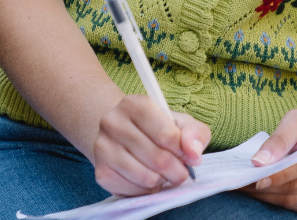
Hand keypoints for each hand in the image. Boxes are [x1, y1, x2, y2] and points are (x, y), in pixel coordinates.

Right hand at [92, 94, 211, 195]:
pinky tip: (147, 178)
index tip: (187, 155)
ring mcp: (102, 147)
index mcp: (134, 104)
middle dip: (177, 171)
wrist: (124, 136)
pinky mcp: (101, 172)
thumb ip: (195, 133)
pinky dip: (147, 190)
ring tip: (163, 173)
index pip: (167, 135)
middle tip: (180, 171)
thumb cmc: (157, 129)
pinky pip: (134, 191)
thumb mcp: (181, 123)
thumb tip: (193, 154)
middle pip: (158, 159)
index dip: (183, 151)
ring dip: (162, 181)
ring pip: (146, 177)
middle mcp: (112, 122)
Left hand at [238, 109, 296, 211]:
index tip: (257, 176)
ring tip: (245, 186)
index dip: (280, 173)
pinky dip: (272, 199)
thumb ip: (280, 138)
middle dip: (268, 185)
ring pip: (293, 198)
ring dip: (266, 194)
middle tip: (242, 182)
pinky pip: (292, 205)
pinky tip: (257, 190)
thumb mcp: (296, 120)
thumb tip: (260, 161)